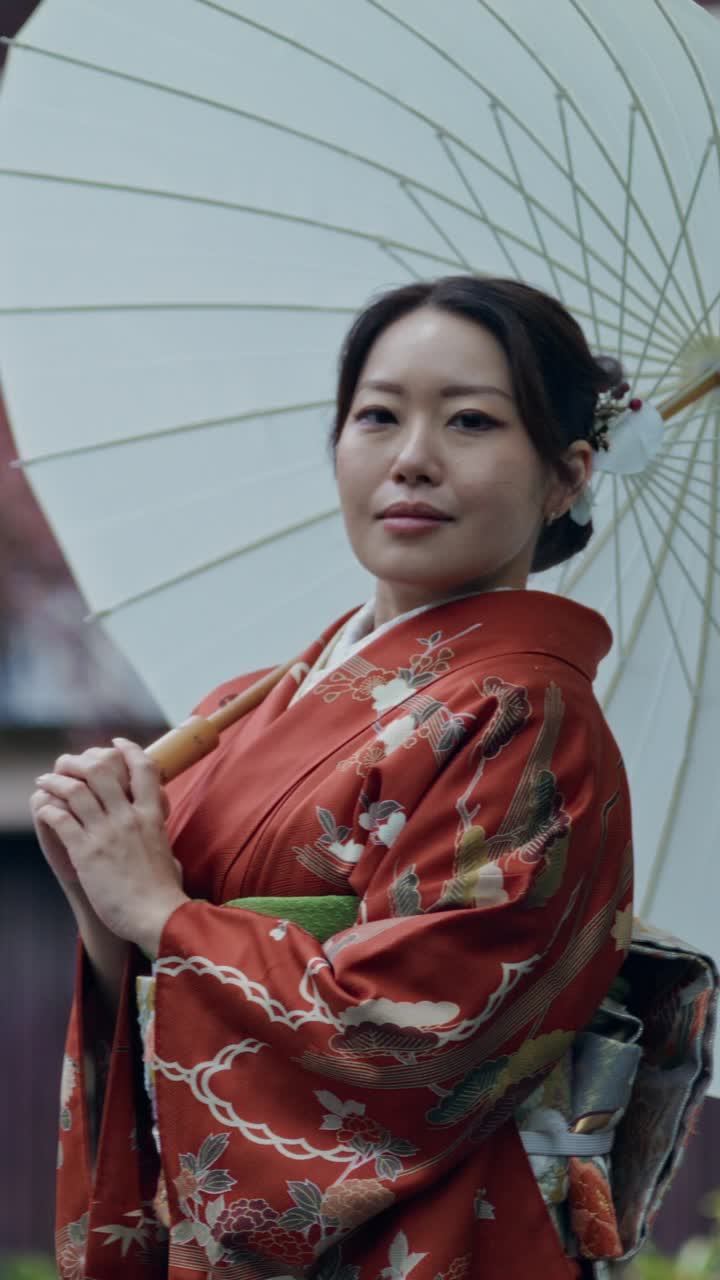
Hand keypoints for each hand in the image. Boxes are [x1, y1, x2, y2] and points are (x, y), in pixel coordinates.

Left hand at [32, 738, 187, 956]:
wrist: (157, 915)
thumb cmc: (165, 892)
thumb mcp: (170, 855)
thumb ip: (162, 844)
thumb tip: (167, 849)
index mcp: (152, 815)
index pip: (143, 768)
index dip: (128, 749)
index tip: (115, 744)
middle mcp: (129, 817)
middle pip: (102, 770)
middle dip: (80, 760)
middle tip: (67, 762)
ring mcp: (107, 833)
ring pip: (76, 790)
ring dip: (56, 781)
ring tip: (45, 780)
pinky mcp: (86, 852)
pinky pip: (61, 819)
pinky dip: (48, 809)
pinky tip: (43, 810)